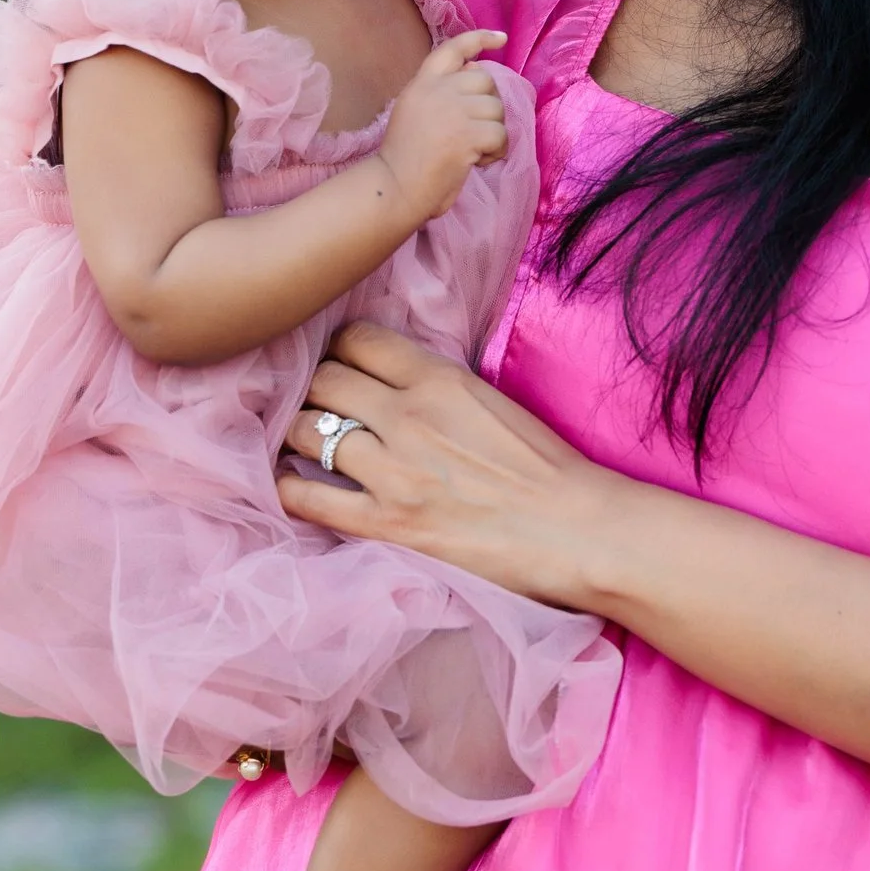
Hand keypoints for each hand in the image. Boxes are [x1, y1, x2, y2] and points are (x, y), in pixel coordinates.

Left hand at [279, 324, 623, 614]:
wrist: (578, 531)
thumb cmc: (548, 468)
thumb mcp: (491, 400)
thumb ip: (437, 385)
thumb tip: (389, 381)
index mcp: (441, 379)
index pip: (356, 339)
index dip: (341, 352)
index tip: (343, 368)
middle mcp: (409, 416)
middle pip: (322, 381)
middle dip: (315, 391)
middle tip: (321, 409)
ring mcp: (394, 472)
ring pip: (304, 431)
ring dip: (298, 437)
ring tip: (306, 446)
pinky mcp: (387, 524)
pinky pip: (306, 497)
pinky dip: (290, 488)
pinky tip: (295, 486)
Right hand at [377, 30, 508, 227]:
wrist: (394, 186)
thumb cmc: (405, 157)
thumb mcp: (417, 111)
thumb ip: (443, 90)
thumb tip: (477, 69)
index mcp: (422, 83)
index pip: (453, 48)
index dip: (480, 38)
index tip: (500, 39)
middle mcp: (437, 90)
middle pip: (485, 80)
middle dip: (488, 105)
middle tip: (474, 130)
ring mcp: (452, 110)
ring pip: (496, 109)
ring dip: (492, 132)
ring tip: (472, 150)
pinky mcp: (466, 134)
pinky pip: (500, 134)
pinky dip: (496, 152)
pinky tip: (476, 161)